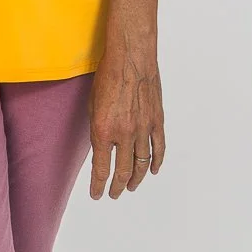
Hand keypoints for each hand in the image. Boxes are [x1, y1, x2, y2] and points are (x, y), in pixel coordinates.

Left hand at [89, 34, 165, 198]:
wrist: (131, 57)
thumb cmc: (107, 76)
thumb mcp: (92, 105)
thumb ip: (97, 130)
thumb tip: (100, 148)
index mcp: (103, 130)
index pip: (101, 169)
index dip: (98, 185)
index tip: (97, 194)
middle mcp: (124, 133)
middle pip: (122, 171)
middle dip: (116, 186)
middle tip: (113, 194)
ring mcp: (143, 128)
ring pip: (141, 163)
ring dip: (135, 179)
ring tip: (130, 187)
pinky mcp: (157, 121)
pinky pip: (158, 148)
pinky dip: (156, 163)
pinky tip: (153, 171)